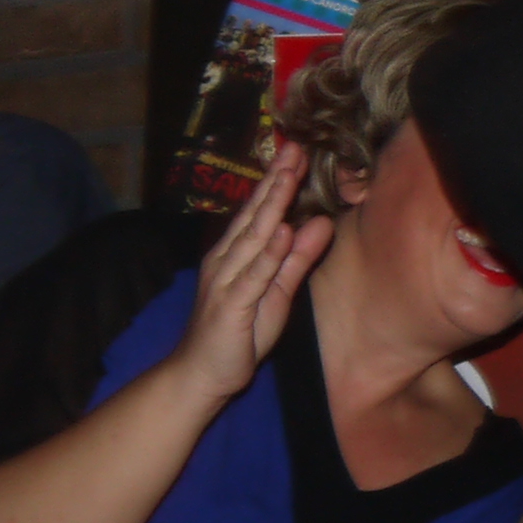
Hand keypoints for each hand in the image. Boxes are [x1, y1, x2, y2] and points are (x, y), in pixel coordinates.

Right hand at [170, 148, 330, 409]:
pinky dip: (268, 253)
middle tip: (295, 148)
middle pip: (256, 215)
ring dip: (272, 205)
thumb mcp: (278, 292)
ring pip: (253, 237)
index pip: (262, 211)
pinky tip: (282, 232)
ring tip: (290, 176)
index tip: (298, 151)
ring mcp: (226, 281)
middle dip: (276, 180)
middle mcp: (227, 260)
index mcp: (237, 254)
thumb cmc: (240, 332)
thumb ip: (298, 259)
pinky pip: (254, 276)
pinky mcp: (232, 306)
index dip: (279, 181)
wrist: (201, 374)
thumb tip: (321, 222)